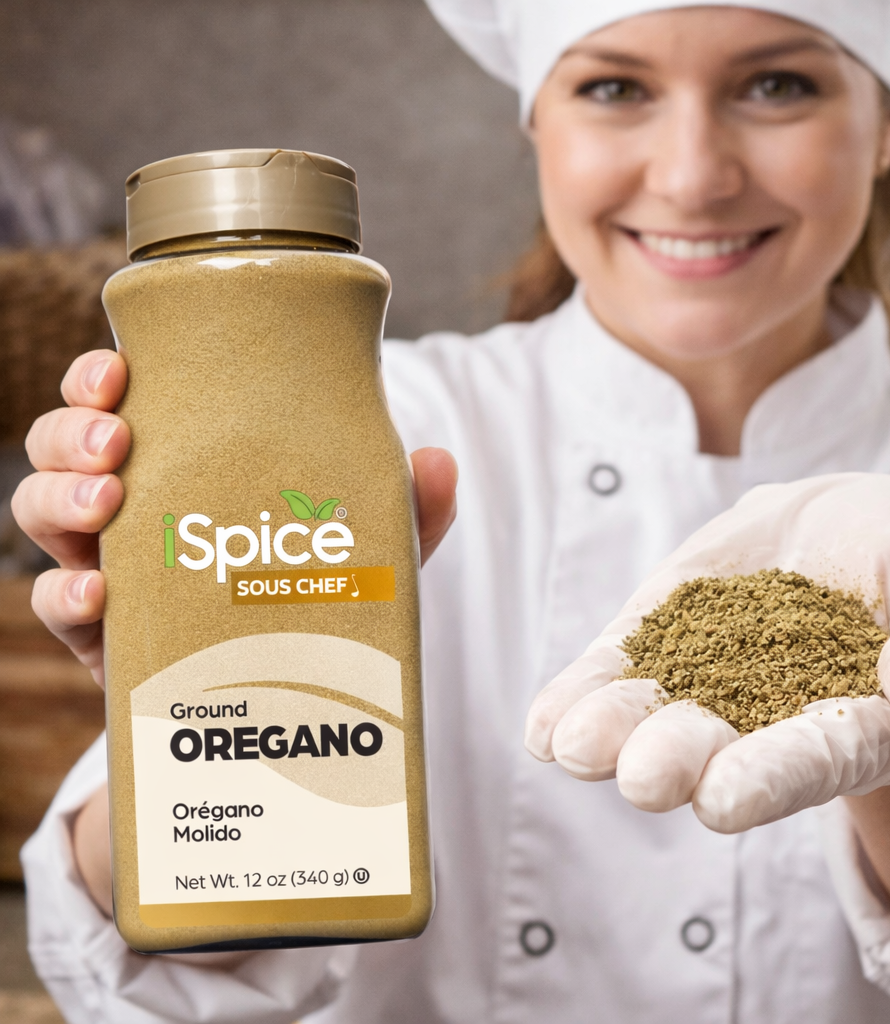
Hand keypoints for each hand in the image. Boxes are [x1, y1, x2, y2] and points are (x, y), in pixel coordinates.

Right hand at [12, 349, 458, 687]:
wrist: (284, 698)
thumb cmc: (317, 597)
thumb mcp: (367, 550)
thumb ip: (405, 509)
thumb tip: (439, 461)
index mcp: (184, 467)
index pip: (120, 402)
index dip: (97, 378)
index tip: (118, 370)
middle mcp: (134, 508)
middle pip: (61, 447)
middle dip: (71, 431)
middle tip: (115, 441)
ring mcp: (111, 568)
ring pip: (40, 511)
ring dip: (57, 498)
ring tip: (107, 502)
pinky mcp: (103, 634)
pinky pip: (52, 603)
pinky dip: (62, 591)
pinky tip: (99, 589)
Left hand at [524, 474, 889, 832]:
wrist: (848, 526)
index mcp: (857, 724)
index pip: (813, 758)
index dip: (769, 778)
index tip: (723, 801)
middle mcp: (771, 717)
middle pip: (721, 748)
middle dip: (677, 760)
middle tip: (641, 778)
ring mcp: (709, 677)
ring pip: (655, 713)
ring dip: (611, 731)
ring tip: (571, 745)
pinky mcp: (665, 636)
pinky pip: (620, 667)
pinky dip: (582, 694)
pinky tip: (545, 724)